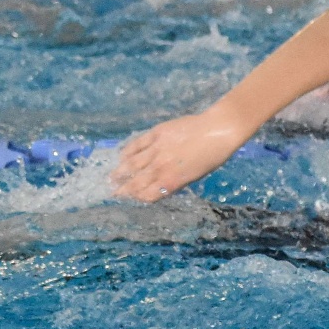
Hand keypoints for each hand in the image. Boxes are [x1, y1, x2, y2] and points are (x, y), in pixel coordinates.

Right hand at [110, 107, 253, 201]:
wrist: (217, 131)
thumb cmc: (211, 157)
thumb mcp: (193, 176)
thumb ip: (173, 181)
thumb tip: (157, 185)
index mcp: (172, 181)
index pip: (147, 194)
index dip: (136, 197)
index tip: (129, 198)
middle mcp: (161, 167)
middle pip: (136, 182)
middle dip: (122, 189)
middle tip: (112, 192)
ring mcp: (156, 149)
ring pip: (131, 163)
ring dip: (120, 171)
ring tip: (112, 177)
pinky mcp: (156, 134)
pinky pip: (136, 144)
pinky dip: (127, 151)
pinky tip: (122, 156)